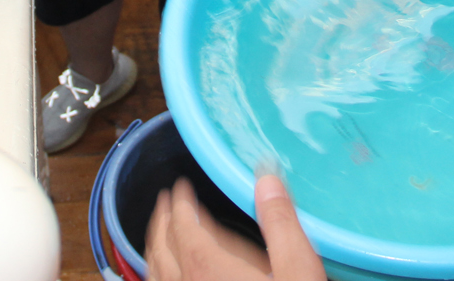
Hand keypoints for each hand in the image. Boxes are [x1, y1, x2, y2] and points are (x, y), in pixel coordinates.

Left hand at [145, 171, 321, 280]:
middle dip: (161, 222)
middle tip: (165, 205)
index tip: (179, 189)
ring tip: (160, 237)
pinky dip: (158, 278)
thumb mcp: (298, 272)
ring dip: (155, 250)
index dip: (179, 203)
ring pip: (155, 274)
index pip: (182, 225)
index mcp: (209, 268)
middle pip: (161, 248)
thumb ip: (281, 224)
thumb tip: (266, 181)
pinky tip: (167, 278)